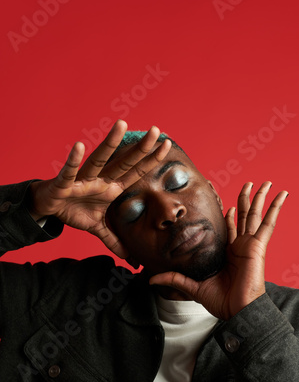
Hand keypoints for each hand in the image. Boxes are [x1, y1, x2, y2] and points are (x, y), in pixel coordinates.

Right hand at [28, 120, 170, 256]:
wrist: (49, 208)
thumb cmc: (74, 209)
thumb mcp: (97, 228)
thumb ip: (113, 240)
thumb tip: (128, 257)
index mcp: (111, 188)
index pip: (135, 173)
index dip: (150, 161)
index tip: (166, 146)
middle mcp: (101, 180)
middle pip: (124, 162)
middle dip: (140, 149)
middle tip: (156, 131)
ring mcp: (84, 180)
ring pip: (99, 159)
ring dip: (110, 144)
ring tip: (121, 125)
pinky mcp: (65, 184)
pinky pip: (69, 172)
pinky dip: (73, 161)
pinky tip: (78, 146)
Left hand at [149, 182, 288, 319]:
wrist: (237, 311)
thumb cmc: (221, 302)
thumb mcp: (193, 286)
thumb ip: (174, 279)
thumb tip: (151, 279)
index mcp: (227, 252)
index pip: (229, 227)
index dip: (229, 213)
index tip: (224, 202)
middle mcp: (240, 245)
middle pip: (244, 215)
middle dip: (246, 199)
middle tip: (248, 184)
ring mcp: (249, 244)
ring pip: (255, 214)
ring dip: (260, 197)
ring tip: (266, 181)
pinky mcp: (257, 245)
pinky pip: (267, 223)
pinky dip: (275, 208)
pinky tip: (281, 194)